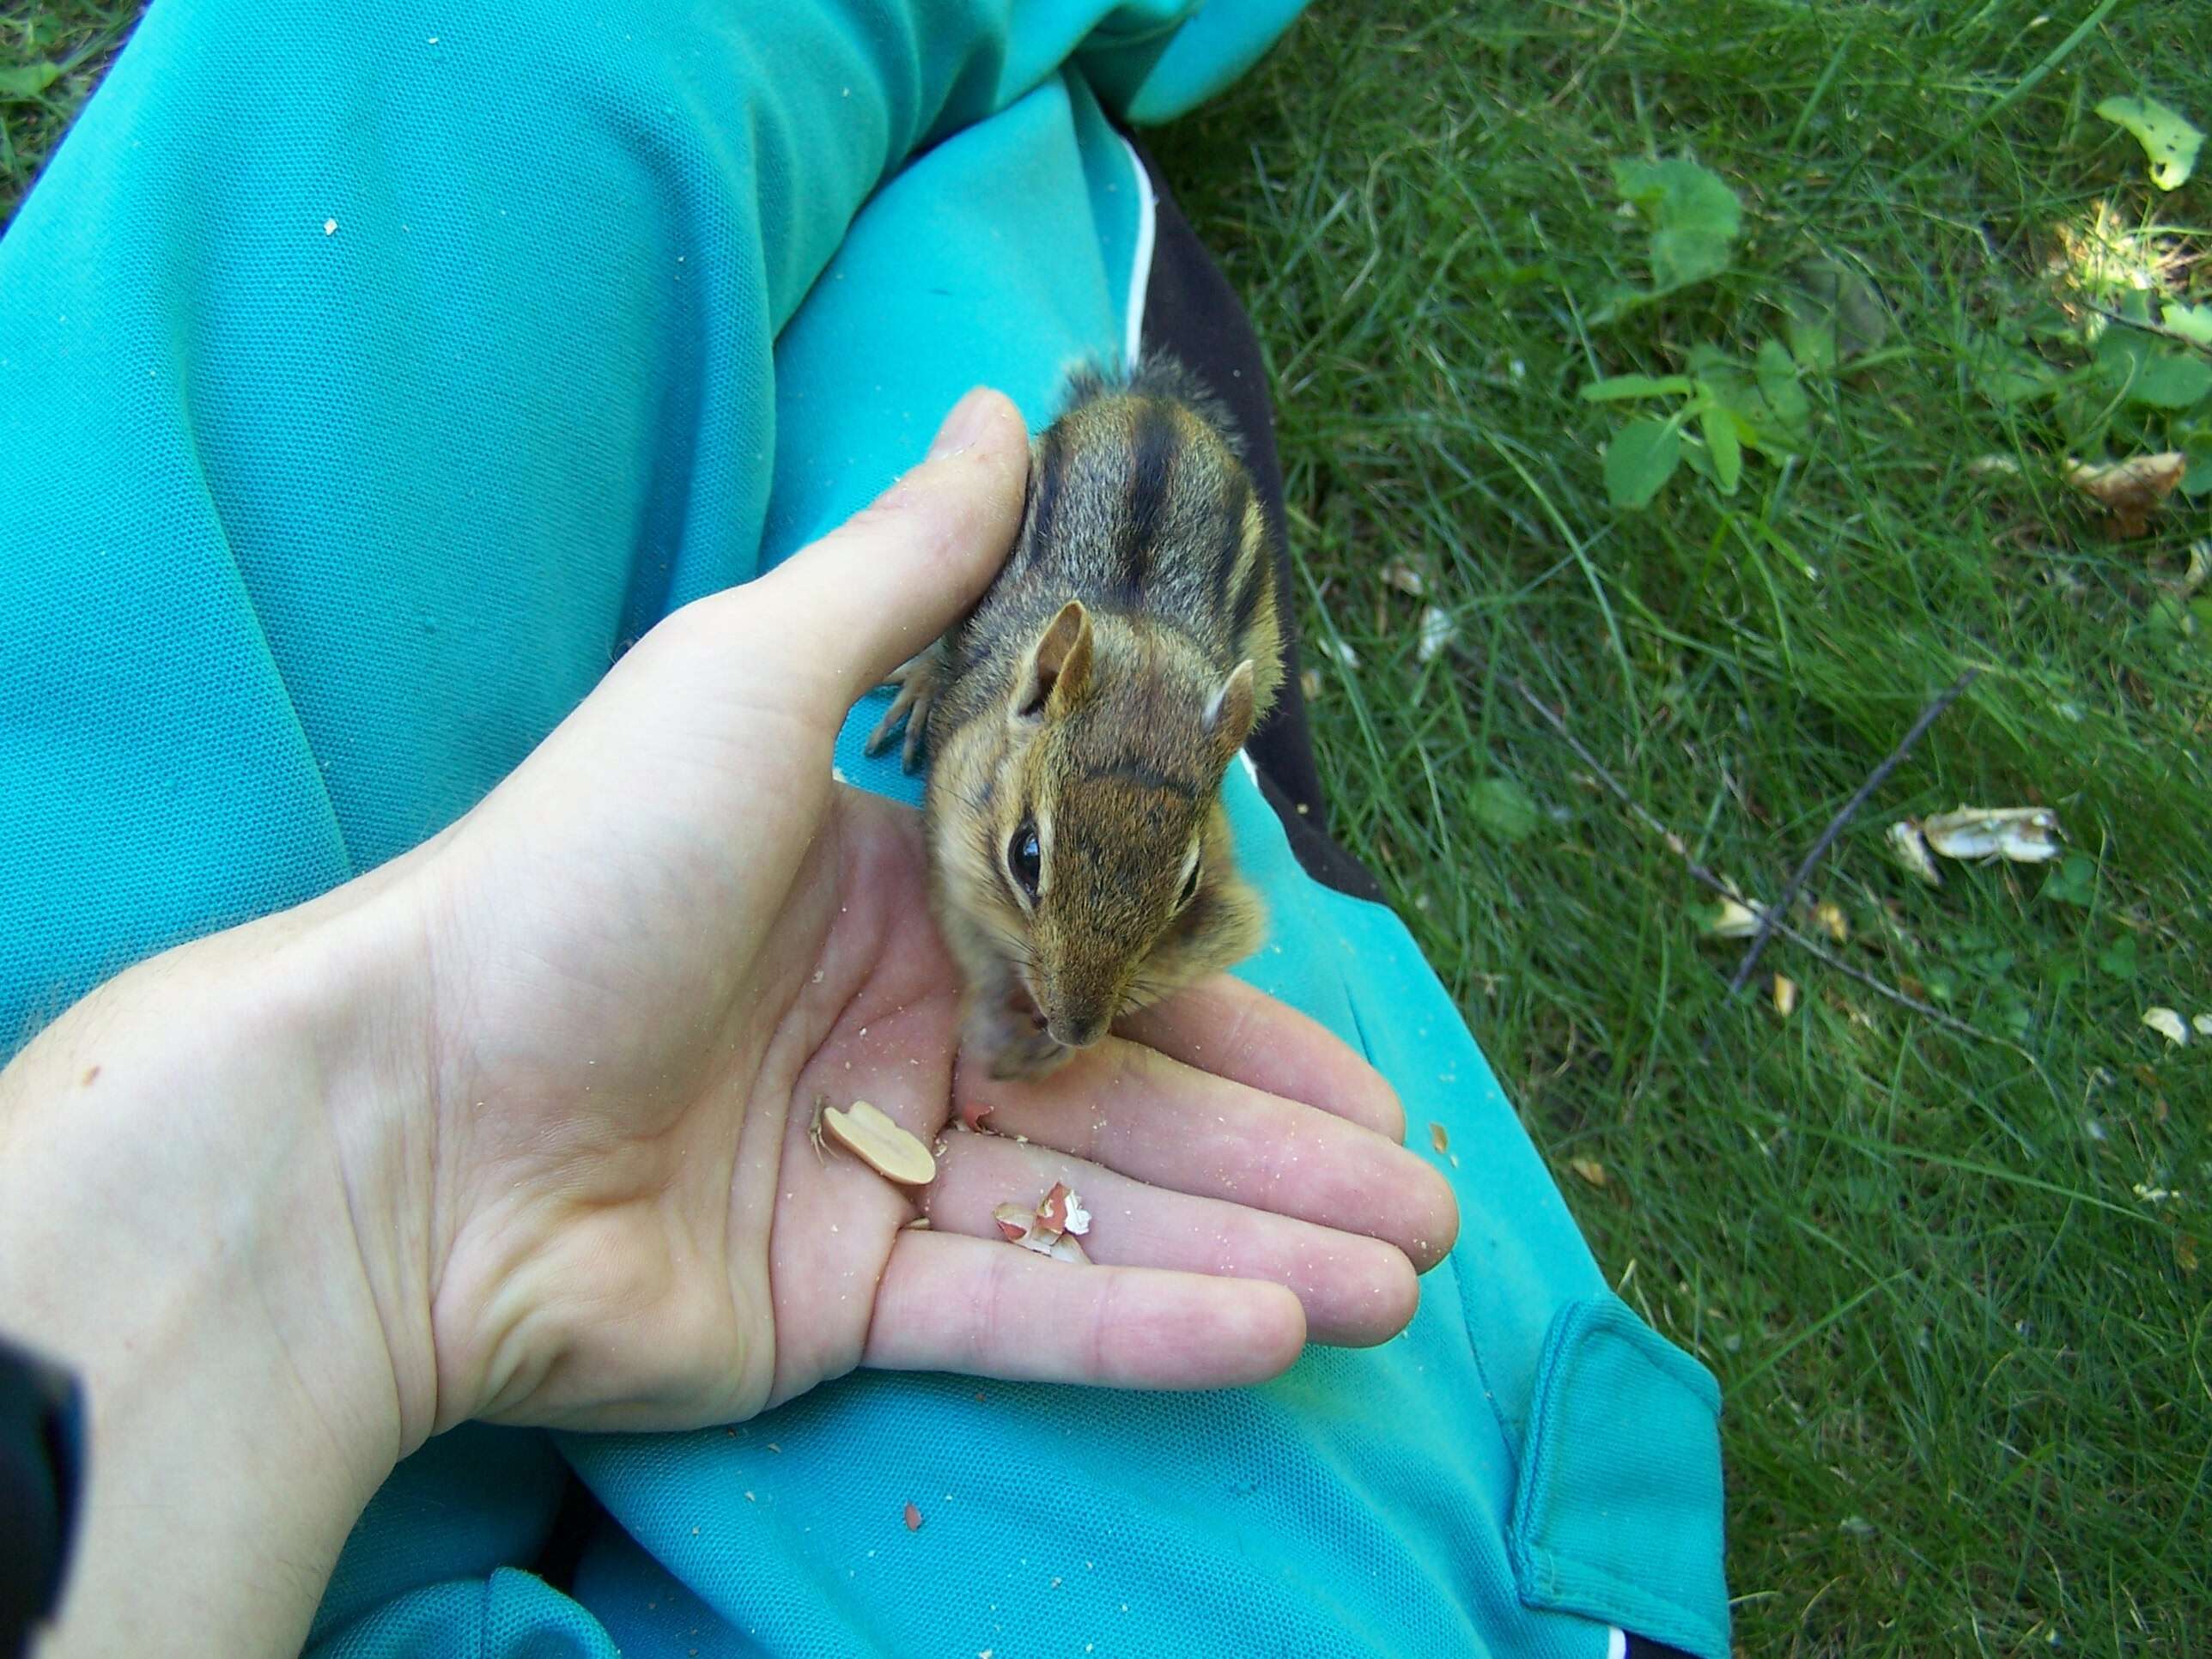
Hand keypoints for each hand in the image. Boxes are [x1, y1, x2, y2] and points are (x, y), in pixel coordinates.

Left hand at [394, 385, 1456, 1432]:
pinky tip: (1279, 1329)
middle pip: (1129, 1098)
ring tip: (1406, 1278)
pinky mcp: (833, 1308)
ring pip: (1099, 1213)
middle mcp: (895, 1038)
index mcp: (892, 898)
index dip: (1237, 998)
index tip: (1358, 1046)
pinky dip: (1144, 1325)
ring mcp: (868, 1180)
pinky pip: (1016, 1317)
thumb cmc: (576, 874)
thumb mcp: (745, 678)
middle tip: (1429, 1197)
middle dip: (1287, 1149)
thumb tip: (1005, 415)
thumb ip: (902, 573)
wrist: (393, 1117)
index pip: (1105, 949)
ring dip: (1261, 1244)